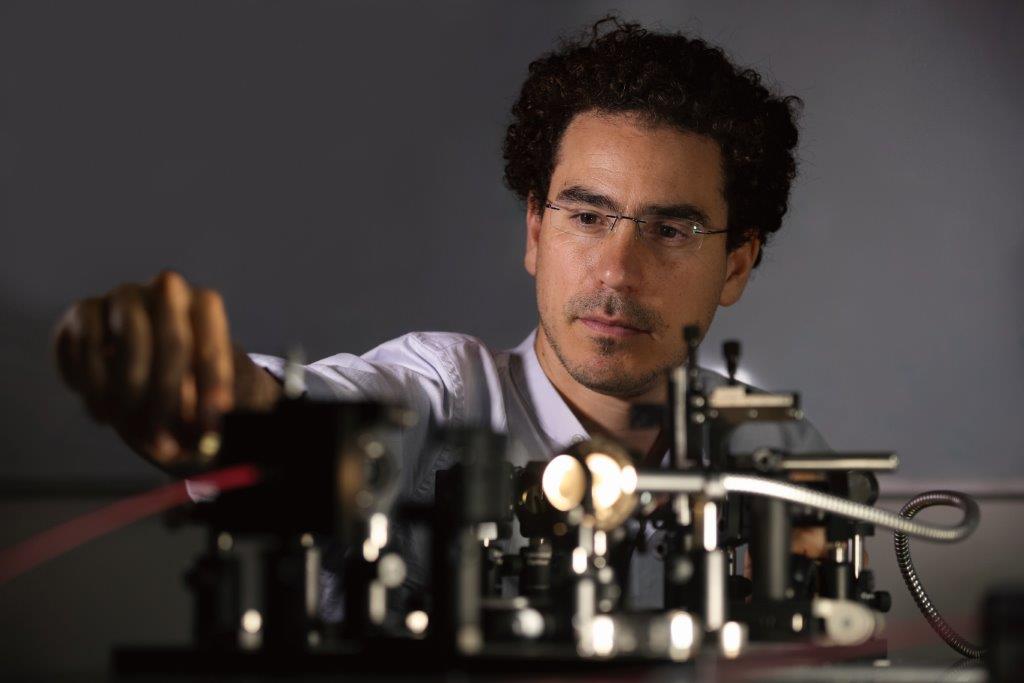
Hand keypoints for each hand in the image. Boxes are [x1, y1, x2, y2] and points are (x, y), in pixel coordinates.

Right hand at [54, 270, 280, 467]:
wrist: (144, 359)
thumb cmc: (186, 381)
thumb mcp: (205, 396)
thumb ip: (211, 411)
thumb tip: (210, 440)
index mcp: (204, 306)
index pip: (213, 342)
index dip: (213, 385)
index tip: (212, 423)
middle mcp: (165, 290)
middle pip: (173, 341)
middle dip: (170, 399)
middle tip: (166, 446)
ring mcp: (123, 296)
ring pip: (128, 341)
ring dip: (130, 394)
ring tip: (132, 433)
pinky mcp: (84, 310)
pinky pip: (86, 346)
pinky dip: (93, 385)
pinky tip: (103, 415)